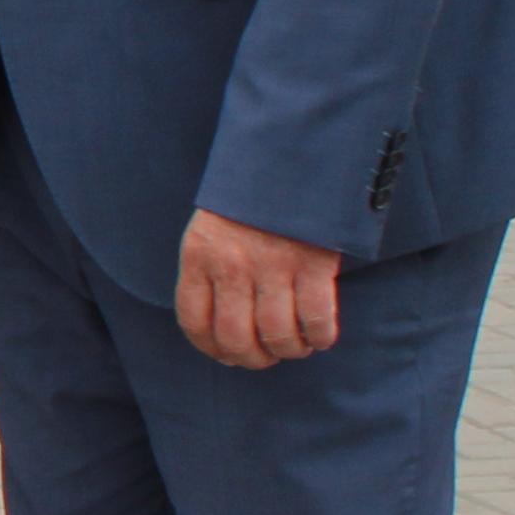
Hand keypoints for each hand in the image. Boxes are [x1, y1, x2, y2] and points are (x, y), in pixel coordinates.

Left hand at [175, 210, 341, 368]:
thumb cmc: (250, 197)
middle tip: (266, 356)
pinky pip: (316, 322)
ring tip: (296, 344)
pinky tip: (319, 336)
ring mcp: (272, 267)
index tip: (228, 355)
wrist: (291, 155)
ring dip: (289, 351)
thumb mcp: (212, 227)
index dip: (212, 349)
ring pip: (278, 338)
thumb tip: (223, 326)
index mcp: (198, 256)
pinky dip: (320, 338)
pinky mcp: (312, 265)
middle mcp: (231, 266)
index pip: (194, 322)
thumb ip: (211, 269)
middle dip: (253, 359)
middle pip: (236, 340)